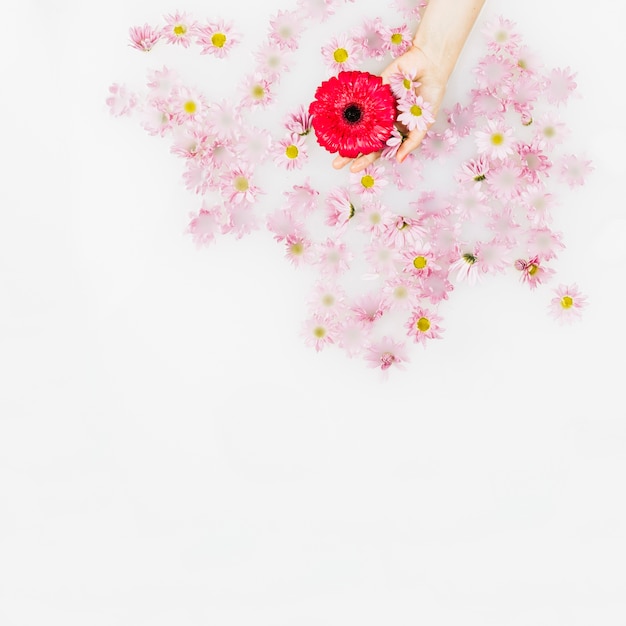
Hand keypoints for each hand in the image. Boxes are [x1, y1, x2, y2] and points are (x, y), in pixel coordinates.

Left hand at [332, 45, 447, 172]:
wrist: (429, 64)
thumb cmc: (430, 94)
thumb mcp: (424, 123)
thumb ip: (411, 142)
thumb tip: (398, 160)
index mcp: (394, 130)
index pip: (377, 149)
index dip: (365, 159)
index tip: (352, 169)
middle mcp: (382, 120)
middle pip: (363, 140)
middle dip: (349, 152)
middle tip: (336, 164)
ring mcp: (375, 106)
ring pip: (356, 123)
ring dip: (344, 134)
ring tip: (331, 144)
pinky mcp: (372, 90)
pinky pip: (358, 101)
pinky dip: (347, 110)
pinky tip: (335, 120)